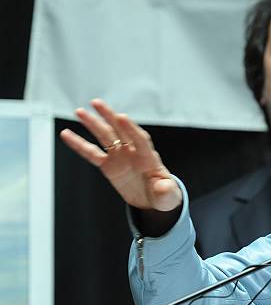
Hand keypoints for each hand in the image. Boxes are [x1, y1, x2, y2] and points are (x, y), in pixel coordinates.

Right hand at [60, 99, 181, 211]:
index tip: (122, 117)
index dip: (131, 129)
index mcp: (149, 158)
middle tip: (97, 103)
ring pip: (105, 137)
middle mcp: (133, 153)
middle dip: (109, 117)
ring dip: (93, 124)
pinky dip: (79, 144)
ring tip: (80, 112)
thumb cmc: (163, 195)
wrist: (153, 201)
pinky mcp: (108, 165)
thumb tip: (163, 187)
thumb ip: (166, 191)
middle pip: (120, 131)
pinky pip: (91, 153)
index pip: (140, 139)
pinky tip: (67, 134)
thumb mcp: (169, 196)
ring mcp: (120, 157)